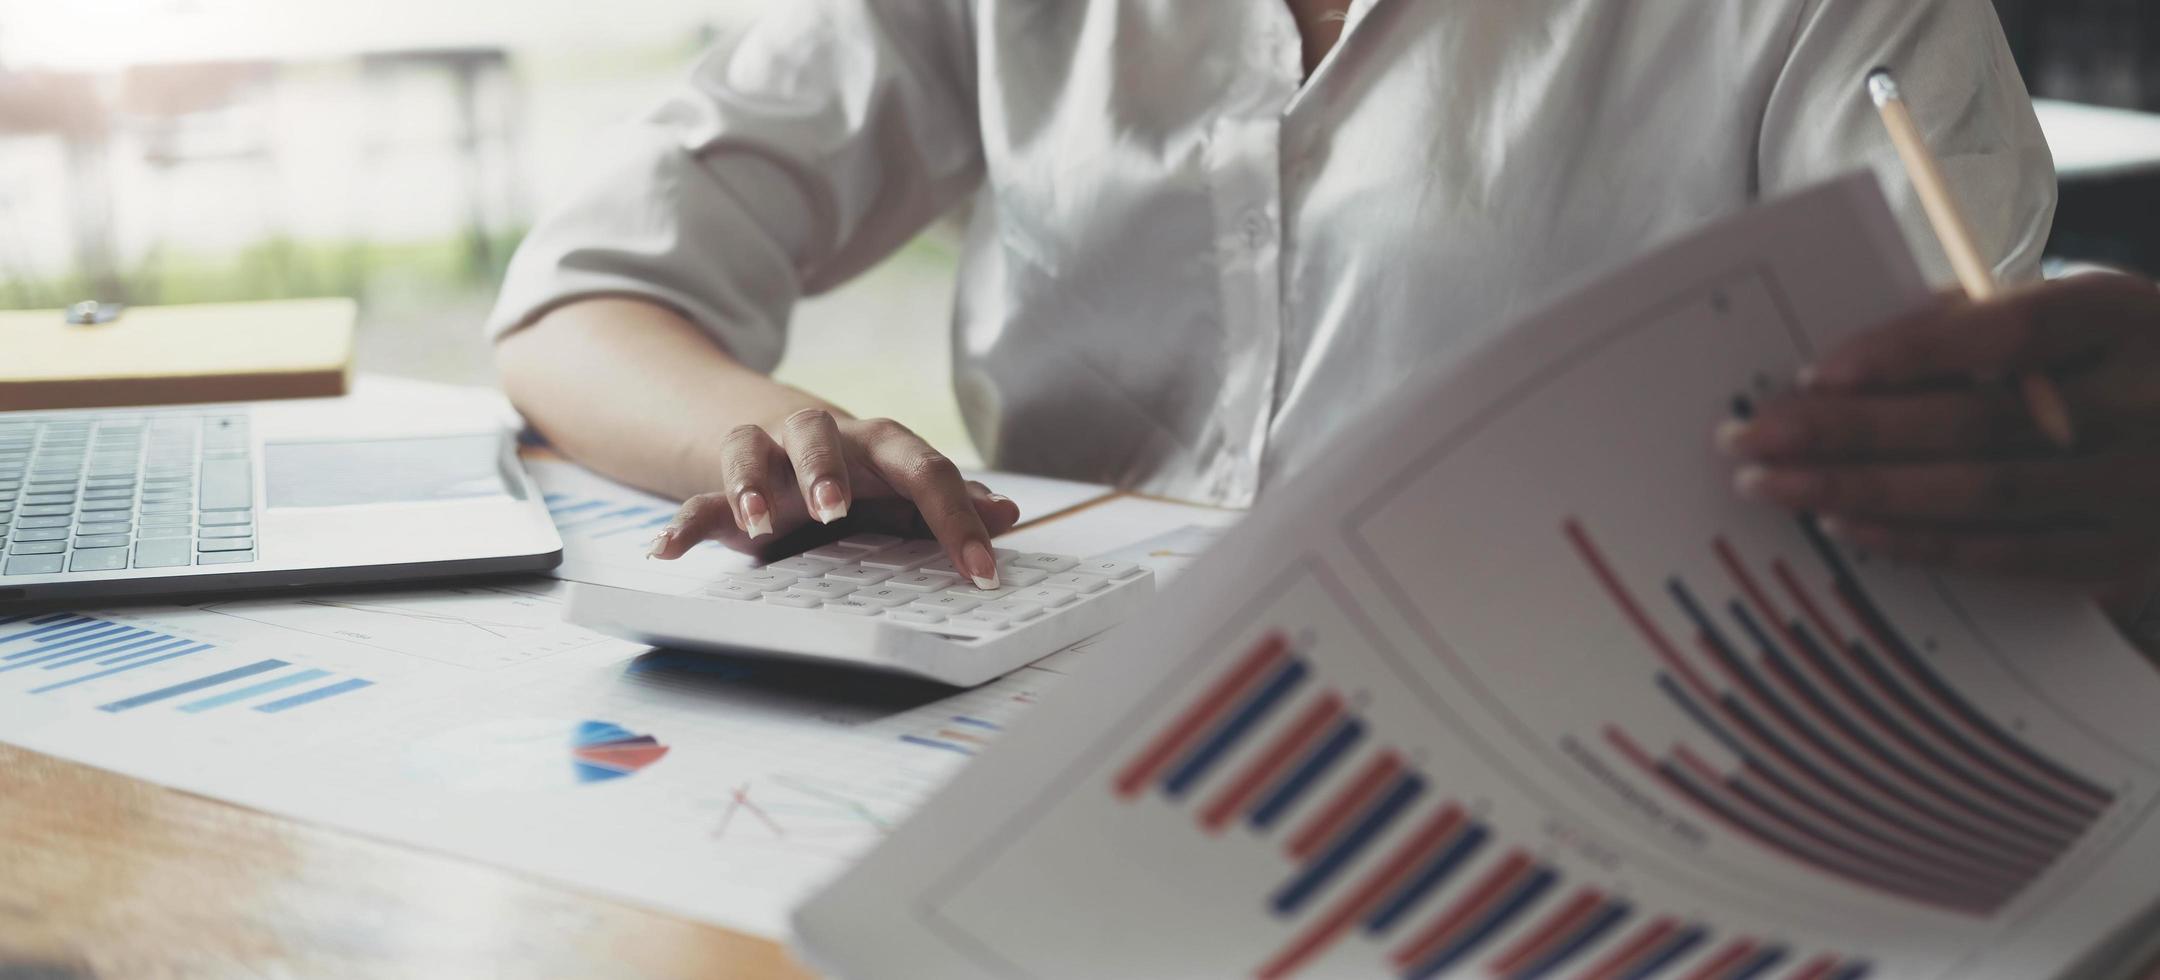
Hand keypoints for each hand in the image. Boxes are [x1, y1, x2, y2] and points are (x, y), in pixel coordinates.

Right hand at [648, 409, 1020, 588]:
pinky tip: (666, 552)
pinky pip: (695, 502)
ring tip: (757, 520)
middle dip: (824, 468)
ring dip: (751, 480)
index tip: (983, 570)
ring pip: (748, 449)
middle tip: (834, 510)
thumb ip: (954, 505)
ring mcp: (767, 460)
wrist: (794, 454)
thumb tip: (1011, 513)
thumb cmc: (867, 482)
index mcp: (880, 445)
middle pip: (818, 432)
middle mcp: (820, 440)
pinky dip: (681, 524)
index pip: (926, 471)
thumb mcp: (910, 494)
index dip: (959, 519)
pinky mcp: (724, 492)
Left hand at [1717, 274, 2159, 612]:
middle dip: (1845, 432)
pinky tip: (1844, 527)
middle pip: (1974, 423)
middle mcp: (2140, 404)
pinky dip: (1918, 541)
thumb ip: (1979, 319)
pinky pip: (2004, 556)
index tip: (1812, 372)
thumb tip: (1855, 353)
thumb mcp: (2080, 312)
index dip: (1907, 352)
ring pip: (1979, 496)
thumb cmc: (2127, 358)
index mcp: (2123, 319)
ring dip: (1861, 492)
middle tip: (1748, 438)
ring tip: (1772, 485)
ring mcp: (2137, 489)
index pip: (2007, 331)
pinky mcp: (2124, 557)